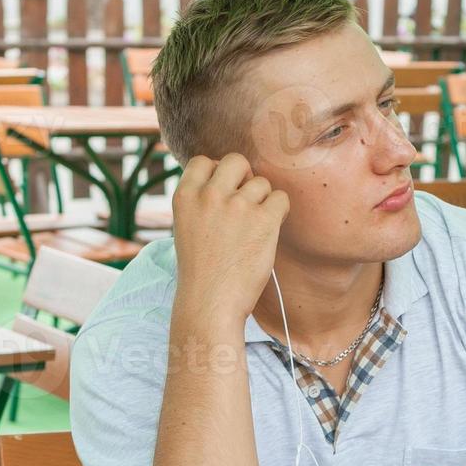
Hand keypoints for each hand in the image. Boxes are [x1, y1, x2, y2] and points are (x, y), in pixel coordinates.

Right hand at [171, 153, 288, 327]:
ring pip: (261, 183)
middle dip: (244, 178)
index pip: (203, 161)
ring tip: (254, 228)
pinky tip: (269, 230)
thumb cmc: (201, 272)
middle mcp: (210, 195)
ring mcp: (237, 206)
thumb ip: (201, 201)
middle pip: (236, 161)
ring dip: (262, 201)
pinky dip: (280, 213)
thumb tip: (230, 180)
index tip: (223, 193)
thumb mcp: (186, 227)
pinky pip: (281, 198)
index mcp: (185, 196)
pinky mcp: (263, 220)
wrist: (210, 303)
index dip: (217, 173)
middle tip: (245, 204)